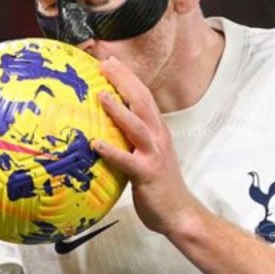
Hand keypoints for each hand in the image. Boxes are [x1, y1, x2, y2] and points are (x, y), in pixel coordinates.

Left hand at [92, 57, 203, 235]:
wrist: (179, 212)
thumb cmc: (158, 184)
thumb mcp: (148, 153)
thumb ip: (132, 137)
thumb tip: (105, 126)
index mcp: (157, 130)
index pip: (144, 96)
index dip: (128, 77)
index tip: (111, 61)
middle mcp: (158, 137)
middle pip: (142, 102)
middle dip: (124, 81)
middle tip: (106, 63)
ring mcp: (154, 155)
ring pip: (137, 126)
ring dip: (119, 110)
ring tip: (101, 95)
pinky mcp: (147, 174)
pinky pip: (127, 161)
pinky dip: (112, 151)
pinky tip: (95, 143)